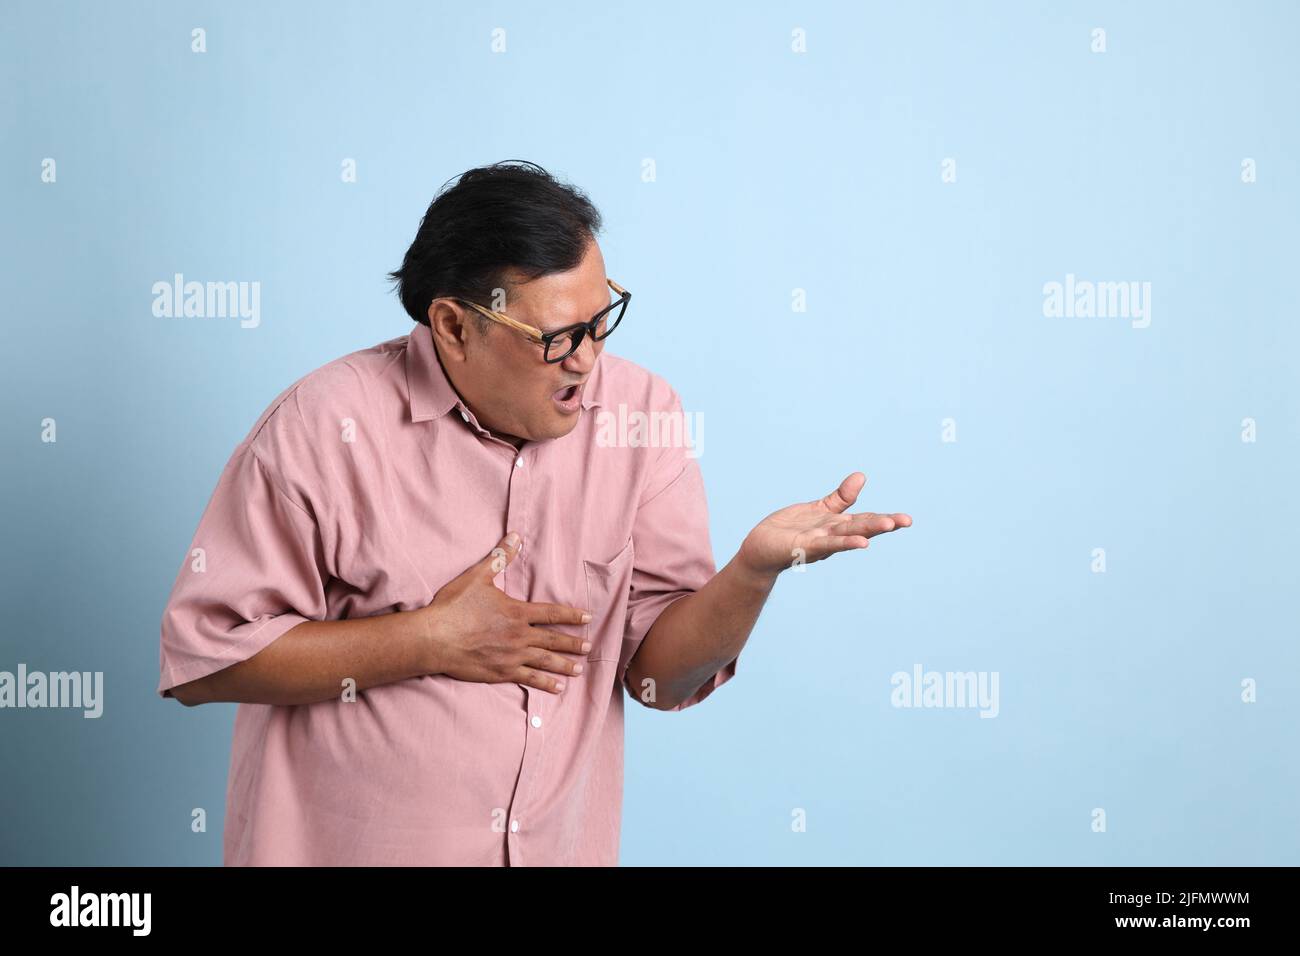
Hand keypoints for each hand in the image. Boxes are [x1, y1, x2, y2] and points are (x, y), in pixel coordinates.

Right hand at [414, 532, 593, 693]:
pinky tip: (557, 688)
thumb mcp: (478, 576)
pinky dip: (545, 684)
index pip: (552, 613)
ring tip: (579, 669)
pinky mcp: (501, 672)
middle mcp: (519, 635)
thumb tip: (516, 536)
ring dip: (565, 665)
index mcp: (517, 612)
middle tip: (590, 646)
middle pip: (554, 639)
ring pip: (546, 661)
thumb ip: (500, 557)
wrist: (434, 638)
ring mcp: (512, 656)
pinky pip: (529, 678)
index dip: (572, 615)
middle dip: (574, 643)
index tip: (588, 617)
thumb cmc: (454, 607)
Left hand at [737, 472, 910, 577]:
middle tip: (906, 520)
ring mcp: (819, 542)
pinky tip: (859, 542)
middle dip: (883, 524)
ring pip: (846, 535)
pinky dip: (843, 542)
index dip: (886, 519)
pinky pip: (826, 543)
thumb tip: (861, 476)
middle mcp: (832, 535)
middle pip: (860, 527)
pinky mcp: (803, 547)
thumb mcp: (819, 509)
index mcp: (836, 525)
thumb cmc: (790, 530)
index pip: (864, 520)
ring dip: (867, 532)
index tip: (907, 520)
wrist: (760, 548)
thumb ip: (841, 497)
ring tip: (888, 525)